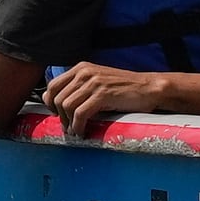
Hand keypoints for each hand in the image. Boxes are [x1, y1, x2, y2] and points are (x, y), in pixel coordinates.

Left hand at [40, 62, 163, 133]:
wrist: (148, 88)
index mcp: (81, 68)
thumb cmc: (125, 88)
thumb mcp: (98, 81)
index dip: (51, 103)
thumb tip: (62, 106)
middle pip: (57, 98)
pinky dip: (78, 126)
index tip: (58, 115)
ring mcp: (93, 83)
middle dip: (59, 116)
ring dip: (68, 123)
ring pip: (66, 106)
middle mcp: (84, 72)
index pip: (52, 85)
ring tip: (76, 131)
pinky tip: (83, 132)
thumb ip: (81, 88)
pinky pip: (80, 114)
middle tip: (68, 127)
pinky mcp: (102, 95)